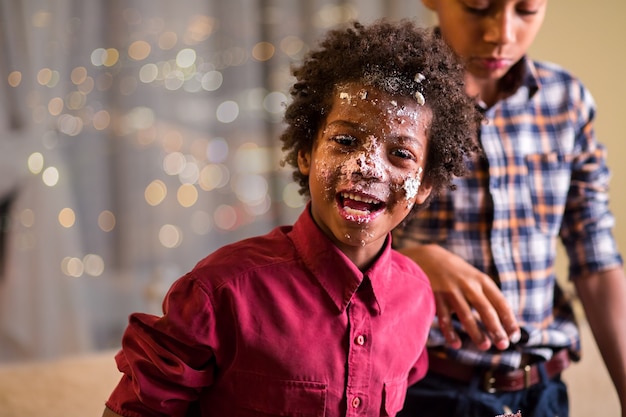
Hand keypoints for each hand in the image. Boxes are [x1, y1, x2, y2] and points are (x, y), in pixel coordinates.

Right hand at [399, 244, 519, 350]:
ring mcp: (451, 290)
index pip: (500, 302)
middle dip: (496, 329)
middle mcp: (469, 285)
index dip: (509, 320)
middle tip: (503, 345)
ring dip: (476, 333)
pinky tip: (456, 344)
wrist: (427, 257)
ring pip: (466, 315)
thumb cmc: (456, 273)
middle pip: (485, 310)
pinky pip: (444, 318)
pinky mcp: (436, 296)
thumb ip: (486, 295)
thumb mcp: (474, 277)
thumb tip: (504, 322)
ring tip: (484, 346)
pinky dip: (450, 332)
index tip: (515, 336)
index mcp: (482, 280)